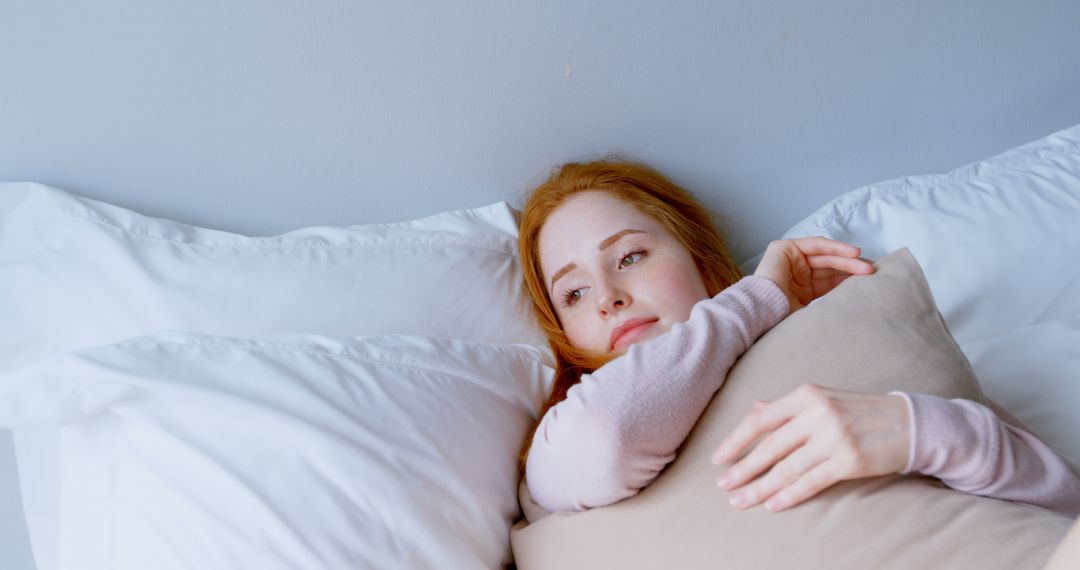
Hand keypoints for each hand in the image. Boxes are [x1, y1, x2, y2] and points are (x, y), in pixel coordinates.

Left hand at [709, 384, 910, 512]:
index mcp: (806, 395)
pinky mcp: (851, 460)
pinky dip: (789, 494)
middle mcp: (818, 413)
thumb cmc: (858, 412)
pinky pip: (812, 481)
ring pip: (787, 467)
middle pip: (770, 446)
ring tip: (740, 500)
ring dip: (760, 487)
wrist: (907, 423)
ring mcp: (835, 437)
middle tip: (723, 485)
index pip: (761, 420)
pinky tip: (773, 505)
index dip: (736, 440)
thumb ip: (787, 408)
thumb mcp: (822, 400)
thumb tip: (754, 410)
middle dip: (743, 468)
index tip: (718, 458)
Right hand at [753, 237, 873, 315]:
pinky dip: (834, 247)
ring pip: (825, 255)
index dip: (850, 278)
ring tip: (866, 264)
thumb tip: (857, 313)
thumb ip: (830, 306)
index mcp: (801, 289)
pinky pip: (814, 244)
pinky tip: (852, 253)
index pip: (831, 279)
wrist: (762, 312)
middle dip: (852, 268)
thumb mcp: (814, 312)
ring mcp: (789, 259)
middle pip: (830, 266)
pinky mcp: (783, 248)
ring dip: (847, 258)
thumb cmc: (782, 318)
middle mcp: (796, 273)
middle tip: (872, 272)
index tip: (871, 281)